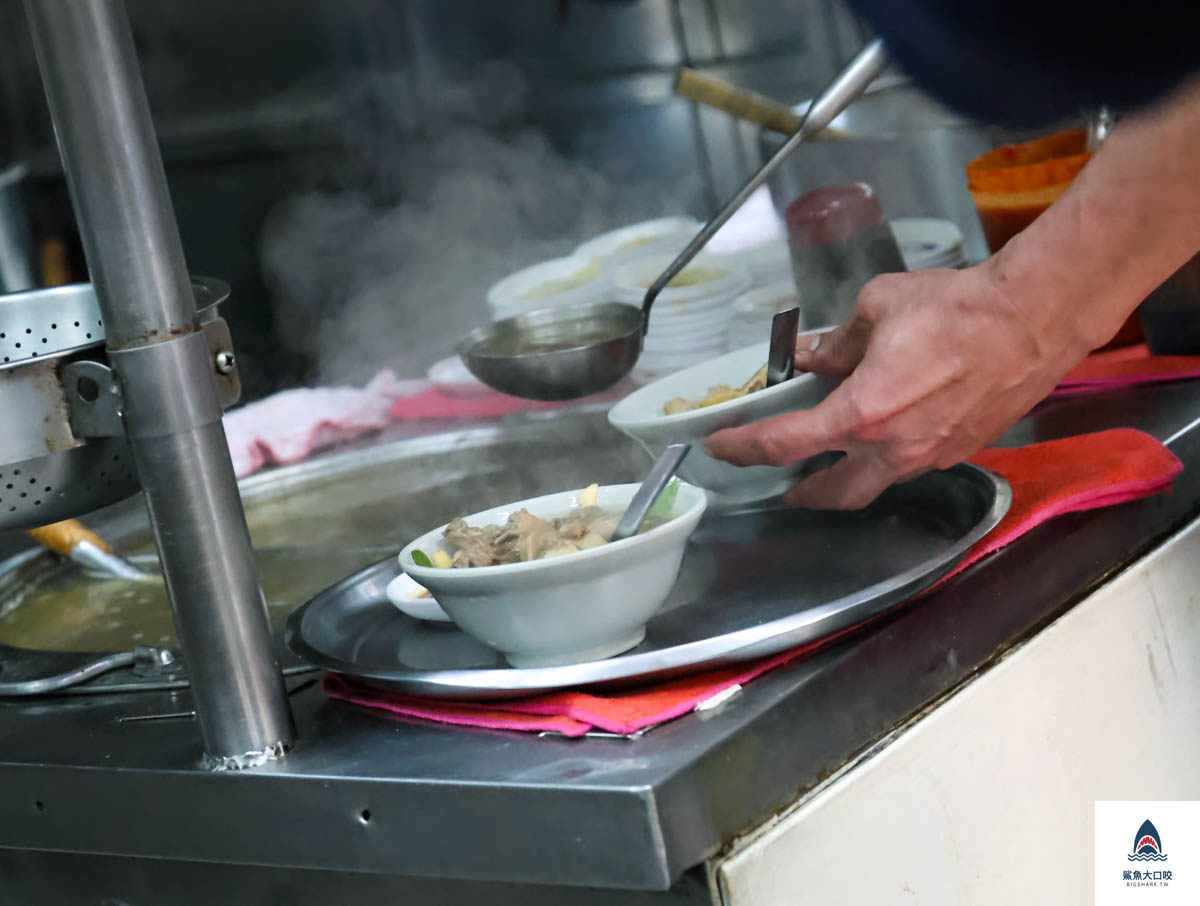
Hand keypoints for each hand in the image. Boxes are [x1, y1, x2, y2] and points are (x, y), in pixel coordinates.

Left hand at [705, 264, 1094, 509]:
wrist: (1035, 319)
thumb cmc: (958, 308)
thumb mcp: (879, 307)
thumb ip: (838, 342)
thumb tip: (814, 357)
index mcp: (862, 413)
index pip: (783, 443)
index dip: (743, 448)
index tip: (720, 446)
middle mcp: (892, 448)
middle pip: (831, 492)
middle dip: (800, 494)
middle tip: (780, 484)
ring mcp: (929, 456)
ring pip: (873, 484)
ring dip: (844, 479)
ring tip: (828, 461)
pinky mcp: (959, 450)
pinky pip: (909, 466)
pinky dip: (884, 459)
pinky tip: (883, 435)